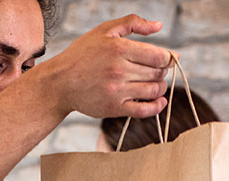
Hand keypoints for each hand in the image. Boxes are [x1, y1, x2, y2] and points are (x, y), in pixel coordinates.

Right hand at [34, 15, 174, 118]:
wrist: (60, 83)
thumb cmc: (82, 54)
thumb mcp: (104, 30)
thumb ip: (132, 23)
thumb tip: (158, 26)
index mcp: (119, 48)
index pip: (159, 56)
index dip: (168, 58)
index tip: (167, 59)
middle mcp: (119, 70)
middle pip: (158, 73)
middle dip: (162, 72)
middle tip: (157, 71)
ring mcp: (117, 91)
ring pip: (153, 90)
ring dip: (160, 87)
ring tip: (154, 83)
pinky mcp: (113, 108)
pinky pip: (144, 110)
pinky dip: (157, 107)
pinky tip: (160, 101)